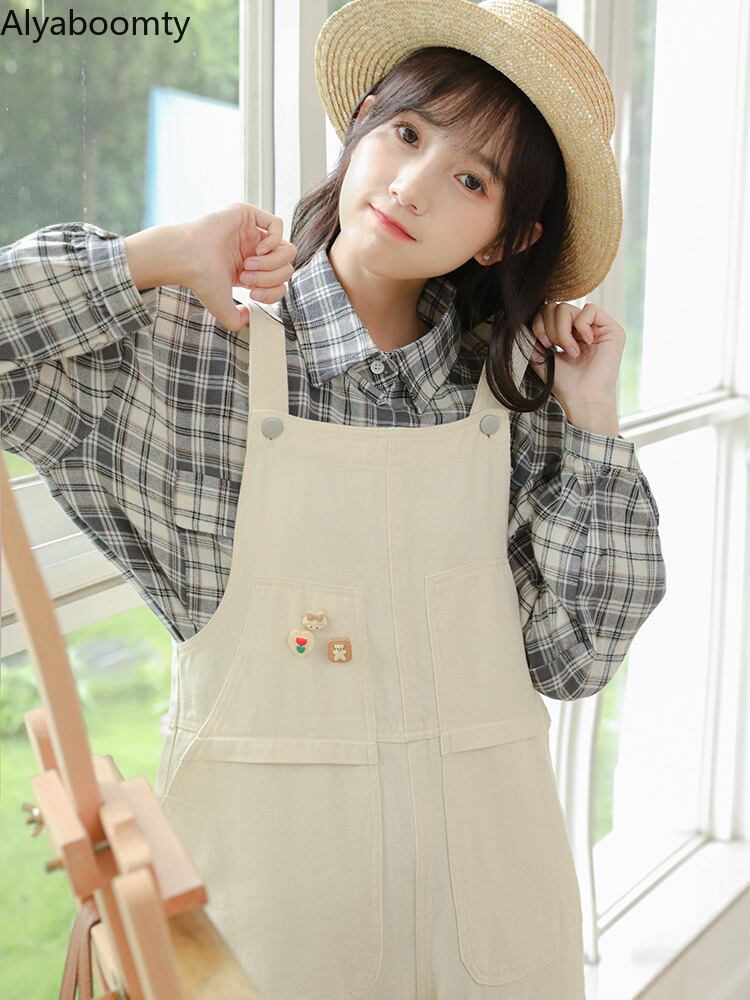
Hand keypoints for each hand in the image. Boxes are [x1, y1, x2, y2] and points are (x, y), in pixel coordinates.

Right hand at [180, 202, 296, 331]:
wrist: (188, 259)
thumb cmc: (200, 279)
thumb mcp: (222, 308)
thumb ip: (236, 320)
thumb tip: (249, 316)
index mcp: (251, 271)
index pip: (280, 283)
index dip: (272, 292)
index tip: (251, 292)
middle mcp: (253, 252)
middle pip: (286, 268)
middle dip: (270, 278)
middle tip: (247, 277)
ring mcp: (252, 233)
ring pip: (287, 249)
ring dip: (271, 263)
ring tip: (249, 264)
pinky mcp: (248, 215)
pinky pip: (278, 225)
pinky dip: (274, 242)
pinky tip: (258, 250)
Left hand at [527, 301, 624, 415]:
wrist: (582, 399)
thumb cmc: (564, 383)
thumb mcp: (541, 356)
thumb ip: (534, 336)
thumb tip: (526, 318)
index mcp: (568, 333)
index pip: (548, 311)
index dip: (539, 323)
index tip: (543, 344)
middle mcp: (582, 328)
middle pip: (556, 307)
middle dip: (549, 327)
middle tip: (554, 347)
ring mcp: (597, 327)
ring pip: (568, 308)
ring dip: (562, 330)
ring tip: (570, 351)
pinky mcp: (612, 329)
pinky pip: (590, 309)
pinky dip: (581, 325)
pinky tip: (585, 343)